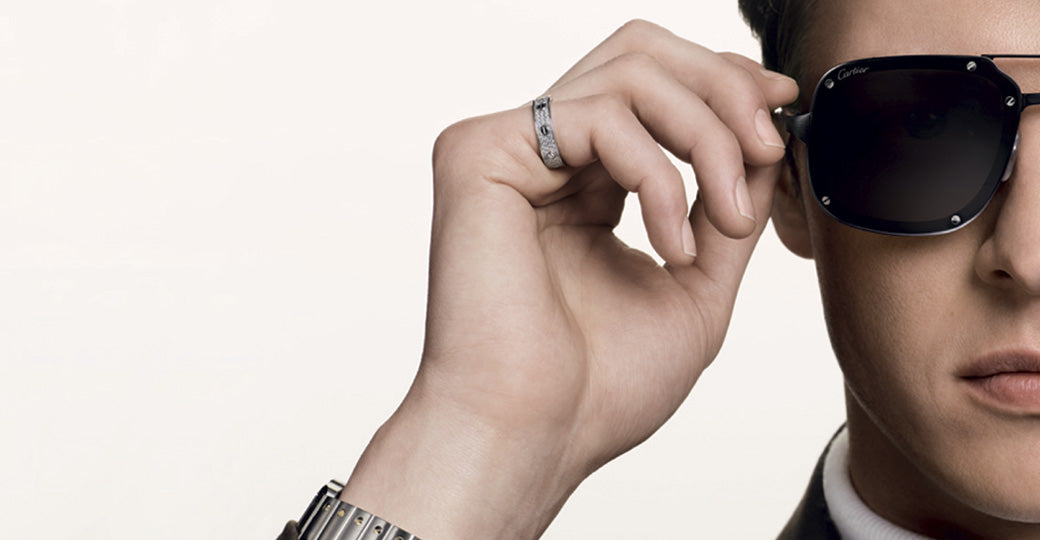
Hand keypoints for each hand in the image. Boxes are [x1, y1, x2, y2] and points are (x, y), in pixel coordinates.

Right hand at [341, 20, 798, 538]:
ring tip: (725, 216)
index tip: (782, 108)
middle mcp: (539, 156)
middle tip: (767, 149)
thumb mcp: (694, 286)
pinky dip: (657, 172)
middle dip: (723, 91)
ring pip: (628, 71)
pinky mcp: (479, 154)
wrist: (533, 439)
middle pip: (641, 53)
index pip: (652, 87)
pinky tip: (671, 242)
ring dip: (704, 134)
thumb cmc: (598, 387)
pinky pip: (597, 117)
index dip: (722, 82)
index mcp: (579, 183)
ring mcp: (505, 149)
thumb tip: (768, 138)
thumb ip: (726, 208)